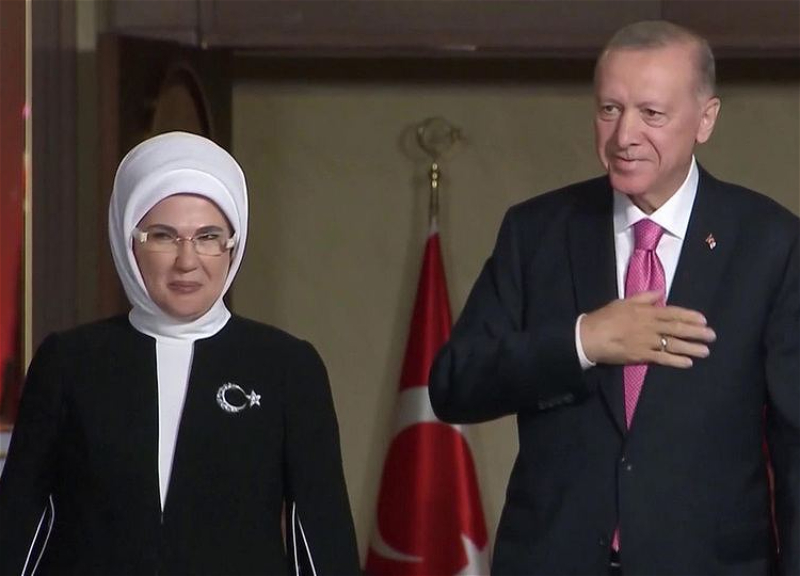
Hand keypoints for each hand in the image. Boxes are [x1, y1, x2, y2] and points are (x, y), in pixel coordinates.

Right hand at [580, 291, 715, 367]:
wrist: (589, 336)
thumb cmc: (605, 317)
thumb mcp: (623, 301)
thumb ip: (643, 297)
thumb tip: (661, 293)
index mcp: (646, 311)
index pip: (673, 313)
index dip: (689, 316)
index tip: (703, 319)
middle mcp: (650, 326)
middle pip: (678, 328)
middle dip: (696, 332)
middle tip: (712, 336)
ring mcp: (647, 342)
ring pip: (673, 344)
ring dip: (691, 348)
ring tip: (705, 351)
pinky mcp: (641, 356)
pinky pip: (662, 359)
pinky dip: (676, 361)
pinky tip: (688, 363)